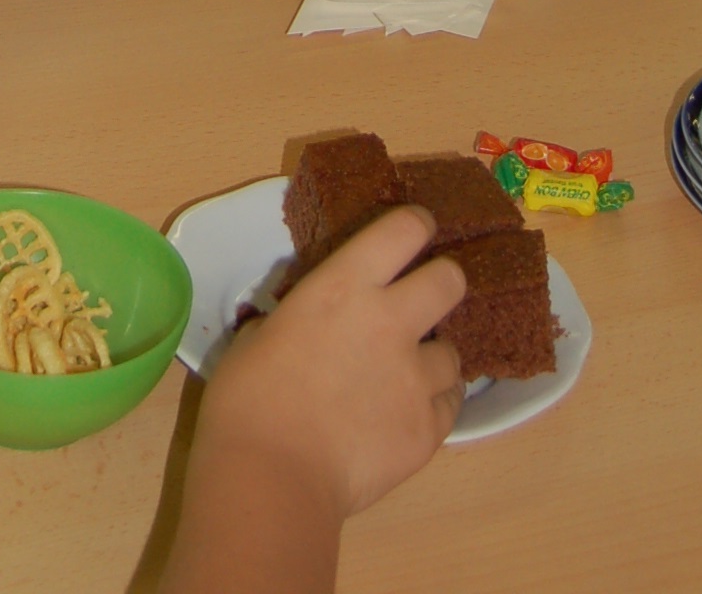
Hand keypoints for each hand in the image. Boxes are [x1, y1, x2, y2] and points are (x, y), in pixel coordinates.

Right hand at [159, 209, 464, 593]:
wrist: (274, 477)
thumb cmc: (248, 402)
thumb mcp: (259, 337)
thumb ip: (295, 321)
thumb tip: (302, 329)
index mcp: (344, 286)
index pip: (403, 230)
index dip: (416, 225)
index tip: (417, 230)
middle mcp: (391, 321)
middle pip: (451, 281)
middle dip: (443, 284)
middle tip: (425, 301)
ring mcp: (415, 377)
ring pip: (453, 354)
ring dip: (433, 360)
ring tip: (409, 377)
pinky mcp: (429, 430)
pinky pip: (450, 406)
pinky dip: (433, 406)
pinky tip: (407, 417)